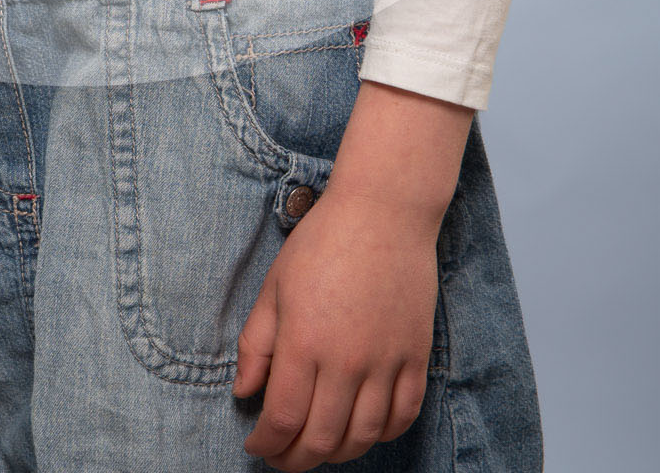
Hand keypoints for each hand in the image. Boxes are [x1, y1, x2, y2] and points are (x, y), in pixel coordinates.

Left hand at [234, 183, 439, 467]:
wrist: (384, 211)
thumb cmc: (323, 242)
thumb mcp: (275, 286)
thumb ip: (256, 344)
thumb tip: (244, 392)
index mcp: (304, 341)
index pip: (283, 419)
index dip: (266, 443)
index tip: (256, 444)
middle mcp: (346, 360)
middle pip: (321, 439)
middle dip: (295, 459)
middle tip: (281, 456)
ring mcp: (386, 361)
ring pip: (362, 437)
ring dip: (336, 454)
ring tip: (318, 447)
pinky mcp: (416, 356)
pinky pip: (402, 416)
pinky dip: (381, 435)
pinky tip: (362, 429)